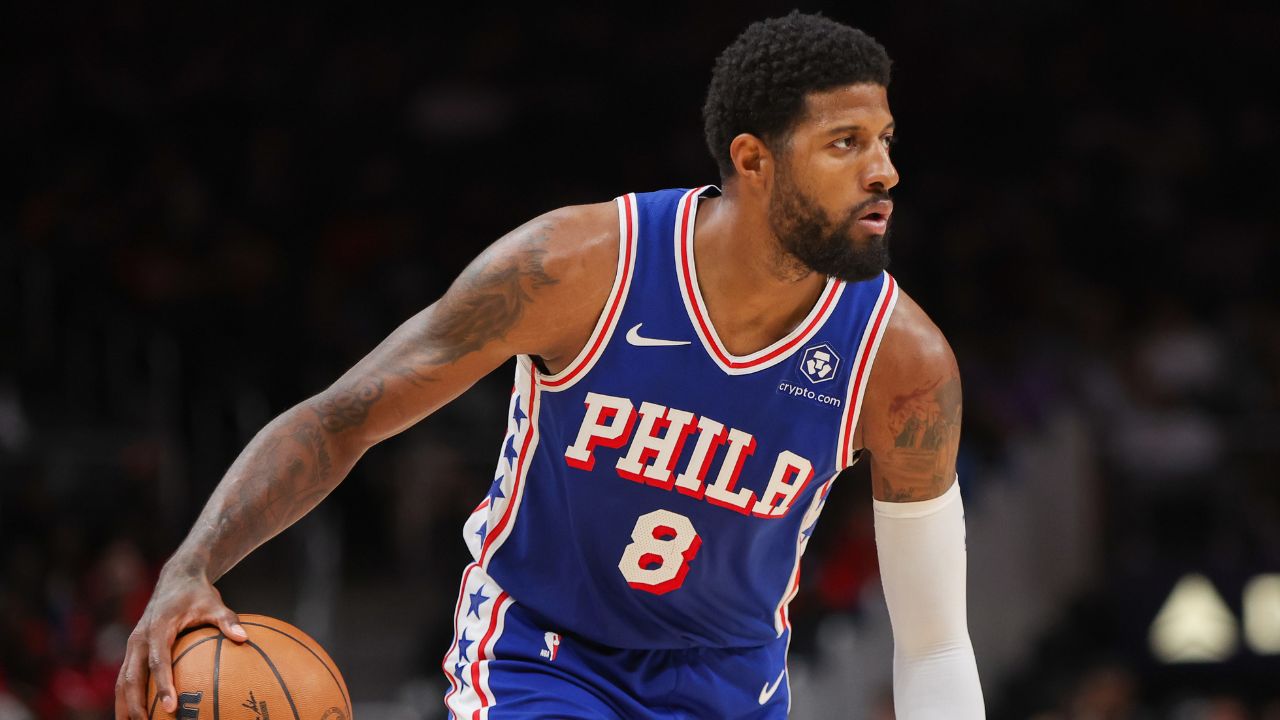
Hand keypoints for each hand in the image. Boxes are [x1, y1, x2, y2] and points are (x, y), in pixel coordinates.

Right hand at [114, 567, 247, 718]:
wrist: (175, 578)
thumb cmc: (197, 593)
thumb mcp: (214, 603)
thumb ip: (227, 620)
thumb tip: (243, 637)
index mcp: (157, 628)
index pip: (158, 661)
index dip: (163, 685)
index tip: (172, 707)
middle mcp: (138, 639)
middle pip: (132, 677)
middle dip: (136, 705)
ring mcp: (132, 646)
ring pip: (123, 681)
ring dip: (125, 706)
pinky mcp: (133, 651)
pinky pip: (126, 677)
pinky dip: (127, 698)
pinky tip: (136, 716)